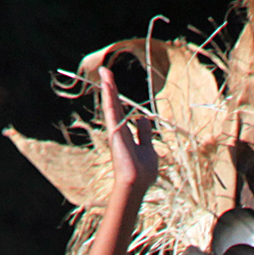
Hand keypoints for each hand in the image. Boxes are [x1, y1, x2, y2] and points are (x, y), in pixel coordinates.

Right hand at [98, 64, 157, 196]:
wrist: (137, 183)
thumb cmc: (143, 171)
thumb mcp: (148, 148)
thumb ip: (145, 134)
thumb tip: (142, 118)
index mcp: (126, 134)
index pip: (121, 111)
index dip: (118, 98)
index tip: (113, 85)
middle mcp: (119, 130)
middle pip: (114, 104)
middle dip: (110, 88)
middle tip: (105, 72)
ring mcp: (115, 130)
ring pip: (111, 104)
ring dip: (108, 88)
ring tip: (105, 72)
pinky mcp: (114, 131)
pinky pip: (111, 110)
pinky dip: (109, 97)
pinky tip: (107, 85)